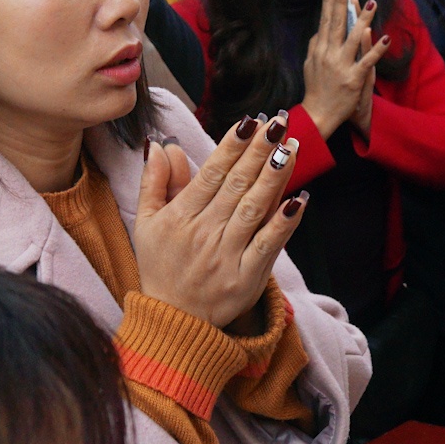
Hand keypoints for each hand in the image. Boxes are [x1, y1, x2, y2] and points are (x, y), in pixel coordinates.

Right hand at [133, 114, 307, 328]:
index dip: (231, 146)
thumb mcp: (145, 223)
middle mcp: (204, 233)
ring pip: (254, 209)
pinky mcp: (247, 278)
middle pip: (237, 185)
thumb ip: (154, 182)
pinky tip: (299, 200)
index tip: (250, 121)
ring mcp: (227, 256)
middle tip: (278, 121)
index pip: (211, 174)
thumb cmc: (160, 267)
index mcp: (180, 217)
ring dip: (274, 177)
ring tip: (291, 148)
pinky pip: (269, 245)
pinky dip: (284, 223)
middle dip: (259, 151)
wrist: (173, 322)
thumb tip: (162, 145)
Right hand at [300, 0, 389, 137]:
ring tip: (371, 2)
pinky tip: (385, 38)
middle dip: (342, 2)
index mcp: (319, 50)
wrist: (318, 114)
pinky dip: (376, 50)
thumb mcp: (310, 64)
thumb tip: (320, 29)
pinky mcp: (353, 79)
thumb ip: (315, 45)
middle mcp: (329, 55)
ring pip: (354, 38)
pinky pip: (367, 61)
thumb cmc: (315, 89)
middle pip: (337, 24)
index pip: (325, 21)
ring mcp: (341, 66)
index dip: (329, 2)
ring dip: (364, 19)